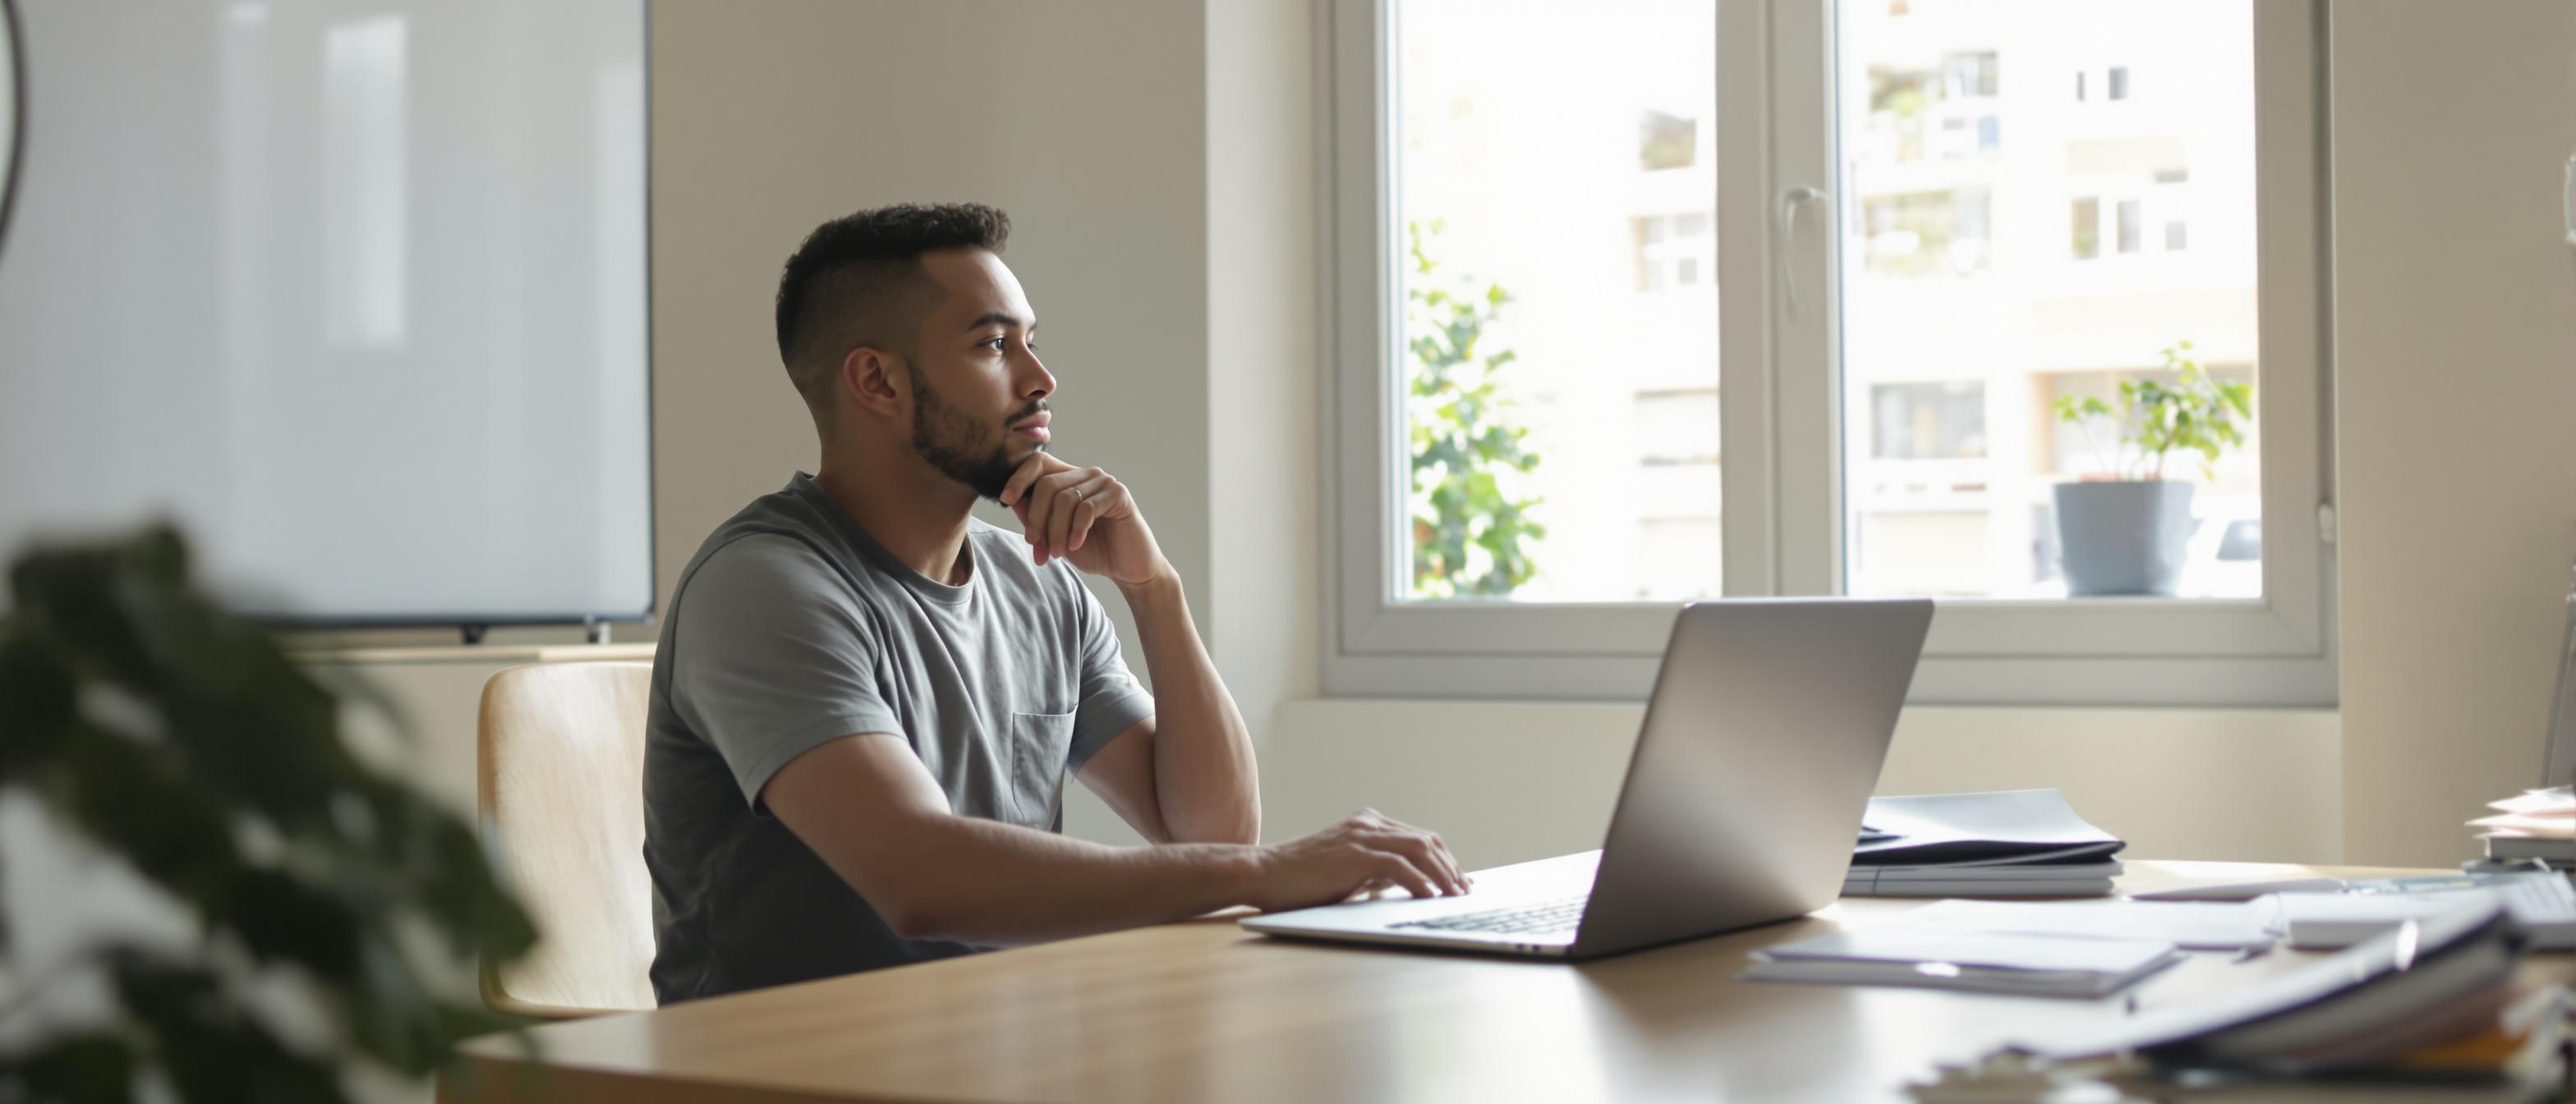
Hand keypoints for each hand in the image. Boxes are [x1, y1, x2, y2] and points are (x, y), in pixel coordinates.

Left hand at [1000, 452, 1168, 585]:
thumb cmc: (1091, 550)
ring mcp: (1104, 482)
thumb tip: (1011, 499)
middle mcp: (1086, 475)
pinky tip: (1076, 545)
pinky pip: (1087, 508)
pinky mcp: (1119, 495)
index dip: (1019, 478)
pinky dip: (1076, 530)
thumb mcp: (1053, 534)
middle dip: (1036, 518)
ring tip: (1056, 553)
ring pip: (1065, 498)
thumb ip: (1034, 515)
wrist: (1127, 569)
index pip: (1038, 462)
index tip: (1005, 500)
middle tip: (1035, 546)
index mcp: (1069, 479)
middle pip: (1047, 484)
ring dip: (1055, 531)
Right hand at [1245, 809, 1472, 911]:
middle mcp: (1368, 824)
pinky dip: (1420, 881)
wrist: (1264, 874)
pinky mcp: (1354, 854)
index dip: (1443, 859)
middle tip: (1464, 891)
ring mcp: (1361, 836)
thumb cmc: (1301, 880)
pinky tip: (1431, 896)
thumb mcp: (1345, 870)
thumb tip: (1407, 886)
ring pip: (1418, 849)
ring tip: (1455, 896)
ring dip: (1442, 874)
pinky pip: (1399, 866)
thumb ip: (1373, 872)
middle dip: (1450, 867)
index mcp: (1367, 824)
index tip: (1458, 881)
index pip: (1418, 838)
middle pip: (1425, 841)